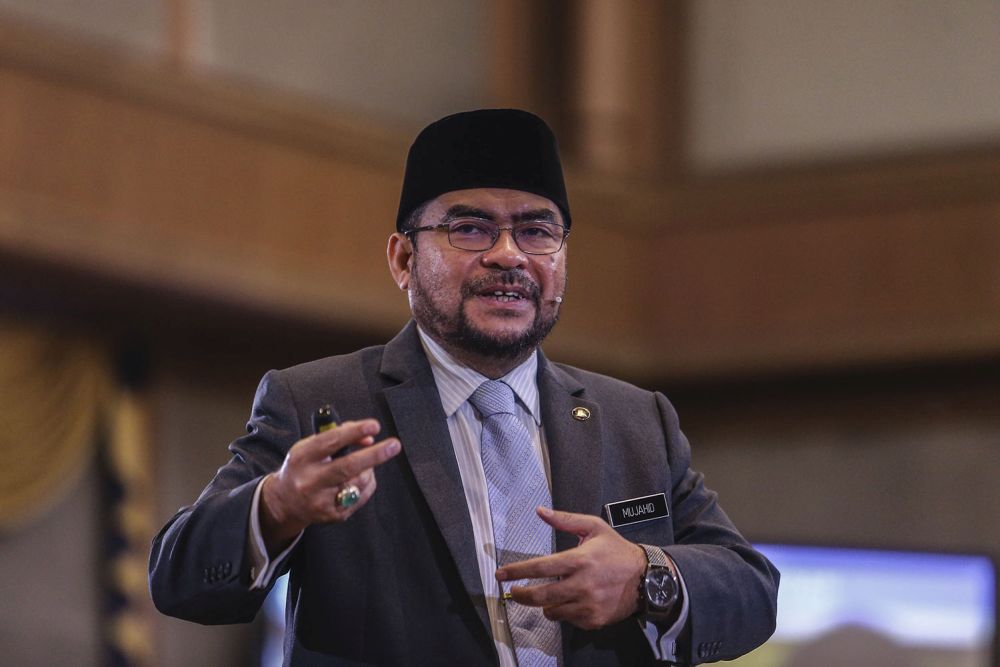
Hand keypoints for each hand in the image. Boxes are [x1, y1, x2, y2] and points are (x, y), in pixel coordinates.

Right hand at [260, 419, 400, 553]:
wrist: (286, 502)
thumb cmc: (304, 466)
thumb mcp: (312, 446)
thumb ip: (338, 436)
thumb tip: (369, 438)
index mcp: (302, 458)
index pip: (330, 442)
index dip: (354, 432)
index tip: (374, 426)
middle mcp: (309, 481)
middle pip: (347, 467)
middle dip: (374, 455)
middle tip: (394, 445)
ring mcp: (322, 501)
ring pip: (360, 481)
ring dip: (369, 469)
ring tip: (363, 464)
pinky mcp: (334, 515)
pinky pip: (362, 496)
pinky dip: (366, 483)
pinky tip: (358, 479)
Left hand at [496, 507, 646, 629]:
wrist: (646, 578)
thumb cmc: (617, 550)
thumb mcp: (594, 528)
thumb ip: (565, 521)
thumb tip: (540, 511)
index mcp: (579, 560)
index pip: (540, 568)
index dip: (516, 572)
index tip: (501, 574)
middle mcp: (582, 584)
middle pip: (540, 596)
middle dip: (521, 595)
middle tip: (513, 592)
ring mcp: (587, 605)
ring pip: (551, 611)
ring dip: (545, 604)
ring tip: (551, 594)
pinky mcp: (593, 620)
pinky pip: (568, 620)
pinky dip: (565, 612)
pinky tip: (573, 600)